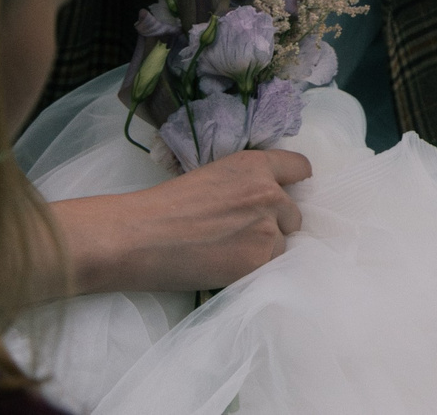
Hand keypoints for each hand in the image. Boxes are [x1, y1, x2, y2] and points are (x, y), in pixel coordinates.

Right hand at [49, 149, 311, 294]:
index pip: (301, 168)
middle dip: (275, 225)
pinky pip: (269, 268)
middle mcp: (270, 192)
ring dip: (264, 251)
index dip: (291, 185)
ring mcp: (267, 227)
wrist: (135, 237)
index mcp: (256, 164)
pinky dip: (252, 271)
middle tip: (241, 235)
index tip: (281, 198)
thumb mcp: (213, 177)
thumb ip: (247, 184)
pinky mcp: (258, 260)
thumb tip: (267, 201)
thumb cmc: (163, 207)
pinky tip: (225, 269)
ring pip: (284, 244)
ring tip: (228, 254)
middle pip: (295, 213)